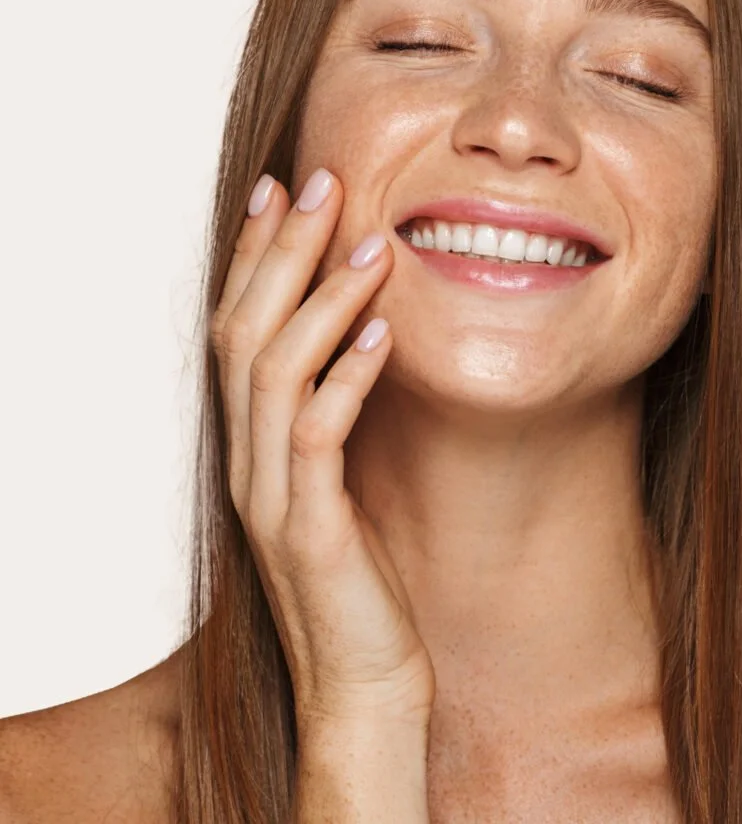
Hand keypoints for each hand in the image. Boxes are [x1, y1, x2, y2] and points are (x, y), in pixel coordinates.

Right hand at [210, 169, 434, 734]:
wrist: (362, 677)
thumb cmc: (363, 573)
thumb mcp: (342, 481)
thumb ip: (338, 415)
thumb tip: (368, 338)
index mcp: (254, 444)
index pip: (239, 328)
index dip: (254, 257)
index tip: (282, 190)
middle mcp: (248, 460)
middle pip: (245, 332)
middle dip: (280, 252)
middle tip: (320, 182)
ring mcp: (272, 495)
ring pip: (274, 373)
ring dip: (321, 300)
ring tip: (369, 243)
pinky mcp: (310, 528)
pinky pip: (319, 435)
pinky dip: (349, 376)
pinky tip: (385, 333)